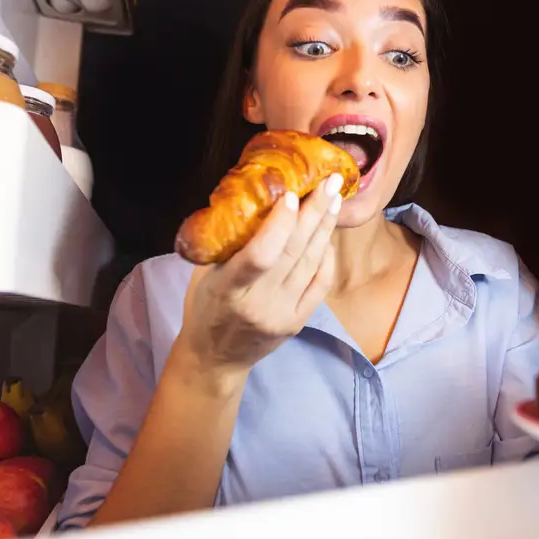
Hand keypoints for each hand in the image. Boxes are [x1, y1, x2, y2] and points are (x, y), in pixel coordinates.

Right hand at [177, 173, 343, 375]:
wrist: (216, 358)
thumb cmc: (206, 307)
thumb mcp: (205, 274)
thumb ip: (228, 242)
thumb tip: (255, 197)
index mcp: (228, 289)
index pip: (260, 255)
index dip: (278, 225)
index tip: (290, 194)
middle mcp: (258, 304)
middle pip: (293, 253)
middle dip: (313, 213)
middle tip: (329, 181)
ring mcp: (282, 314)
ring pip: (310, 264)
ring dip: (324, 228)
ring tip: (334, 198)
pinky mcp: (297, 322)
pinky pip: (319, 283)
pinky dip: (326, 256)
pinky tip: (328, 234)